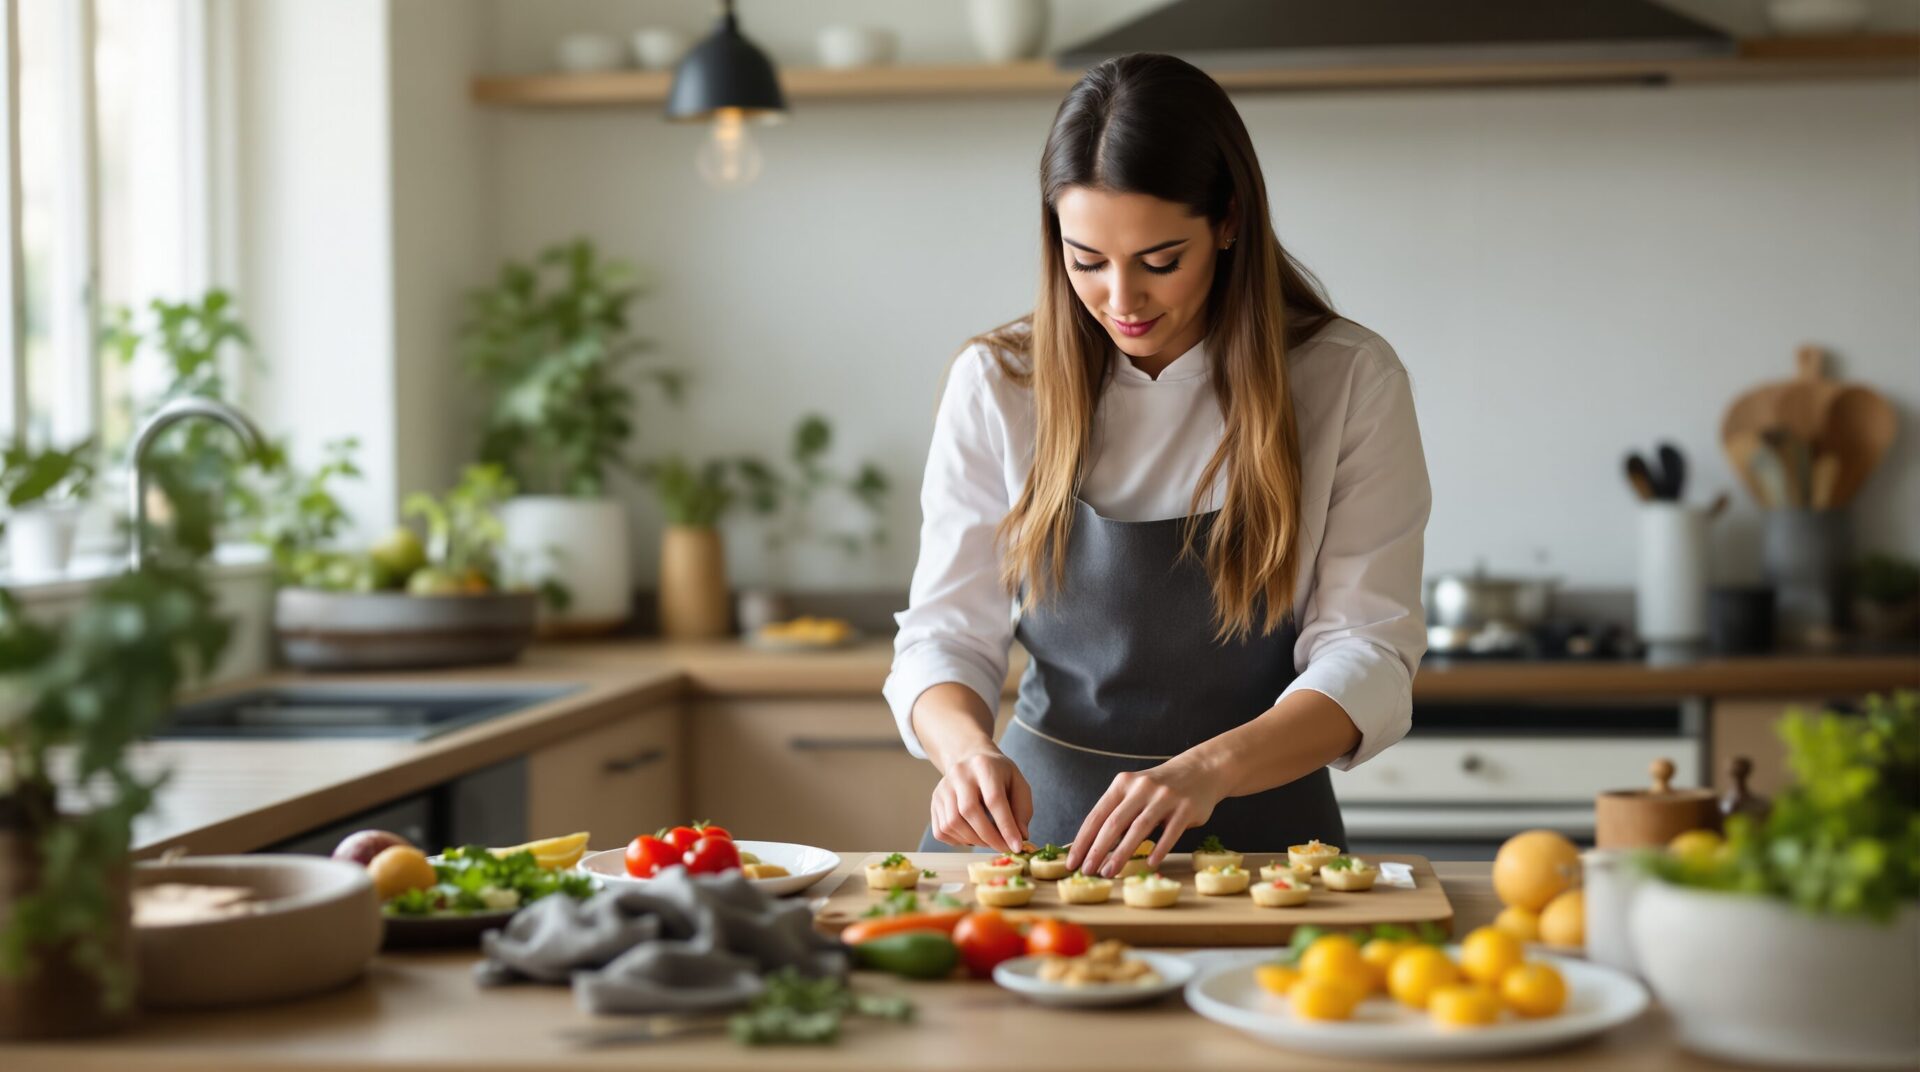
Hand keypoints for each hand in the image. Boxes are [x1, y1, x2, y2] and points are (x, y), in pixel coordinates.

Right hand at [929, 747, 1032, 853]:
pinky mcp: (934, 801)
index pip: (994, 799)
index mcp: (984, 765)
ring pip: (952, 823)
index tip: (1016, 846)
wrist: (972, 760)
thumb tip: (1019, 838)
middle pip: (969, 811)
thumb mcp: (1018, 785)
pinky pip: (941, 830)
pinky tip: (972, 836)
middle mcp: (959, 774)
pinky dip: (958, 841)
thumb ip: (1022, 810)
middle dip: (989, 837)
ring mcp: (943, 787)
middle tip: (1003, 847)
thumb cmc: (999, 776)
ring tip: (989, 841)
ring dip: (973, 840)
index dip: (1006, 826)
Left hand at [1066, 755, 1227, 876]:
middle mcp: (1141, 788)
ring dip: (1122, 853)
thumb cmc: (1160, 788)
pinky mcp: (1186, 808)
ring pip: (1139, 828)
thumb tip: (1092, 848)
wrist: (1201, 770)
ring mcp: (1165, 797)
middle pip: (1114, 822)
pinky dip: (1159, 848)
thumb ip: (1118, 813)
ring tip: (1110, 872)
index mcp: (1123, 784)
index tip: (1072, 862)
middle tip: (1087, 871)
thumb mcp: (1135, 791)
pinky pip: (1171, 832)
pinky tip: (1151, 863)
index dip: (1082, 840)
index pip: (1096, 815)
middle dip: (1098, 850)